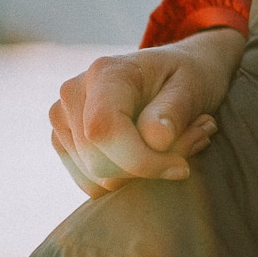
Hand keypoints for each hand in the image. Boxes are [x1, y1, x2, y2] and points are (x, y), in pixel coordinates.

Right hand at [48, 28, 243, 196]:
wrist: (176, 72)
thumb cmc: (188, 76)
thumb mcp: (193, 86)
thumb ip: (173, 111)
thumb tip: (155, 139)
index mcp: (105, 72)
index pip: (105, 131)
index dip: (142, 161)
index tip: (181, 166)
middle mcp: (74, 94)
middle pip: (99, 163)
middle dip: (148, 169)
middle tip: (193, 144)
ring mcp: (64, 119)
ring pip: (96, 179)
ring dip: (142, 175)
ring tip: (176, 144)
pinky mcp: (65, 142)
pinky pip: (93, 184)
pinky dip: (127, 179)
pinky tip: (151, 154)